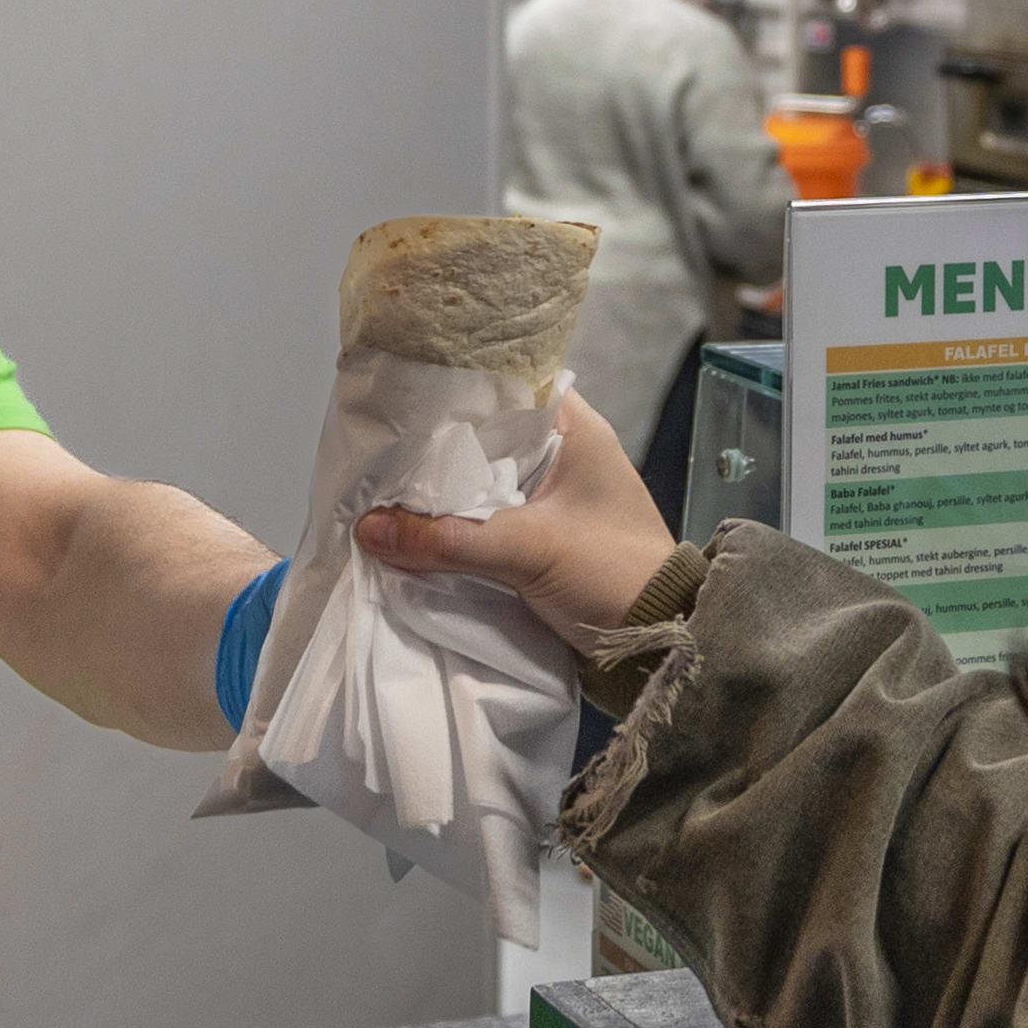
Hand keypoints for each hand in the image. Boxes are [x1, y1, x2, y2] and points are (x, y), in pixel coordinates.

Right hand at [357, 390, 681, 651]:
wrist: (659, 641)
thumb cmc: (614, 575)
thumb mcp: (529, 550)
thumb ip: (450, 539)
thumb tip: (369, 528)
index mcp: (574, 429)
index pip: (502, 386)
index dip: (450, 390)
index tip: (399, 398)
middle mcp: (560, 452)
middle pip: (481, 436)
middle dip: (432, 447)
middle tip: (376, 446)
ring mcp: (548, 496)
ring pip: (478, 479)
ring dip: (439, 490)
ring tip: (379, 483)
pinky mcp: (536, 536)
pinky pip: (482, 517)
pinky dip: (452, 523)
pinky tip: (410, 525)